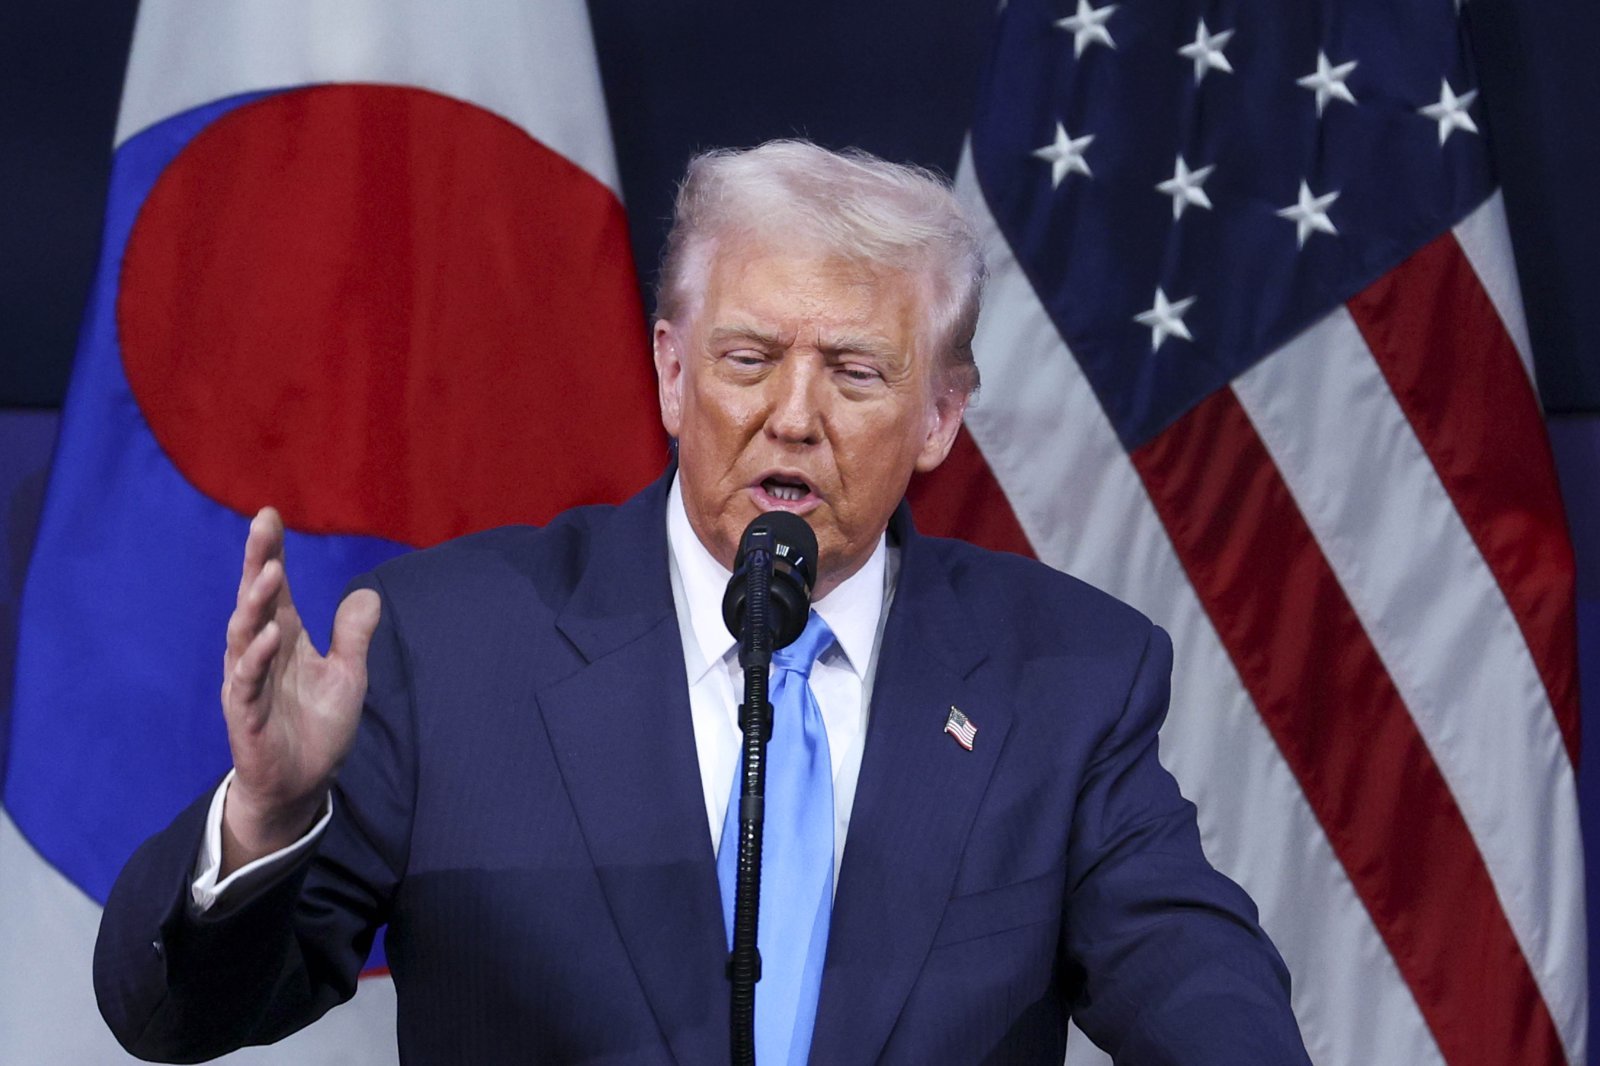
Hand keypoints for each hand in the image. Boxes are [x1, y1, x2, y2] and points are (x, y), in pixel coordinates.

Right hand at [218, 507, 380, 874]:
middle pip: (255, 601)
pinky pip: (246, 682)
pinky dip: (256, 658)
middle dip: (257, 562)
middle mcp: (261, 654)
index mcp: (285, 640)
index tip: (270, 515)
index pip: (277, 590)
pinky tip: (270, 636)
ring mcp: (249, 683)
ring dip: (256, 604)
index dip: (272, 554)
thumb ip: (353, 636)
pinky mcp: (246, 716)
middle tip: (261, 525)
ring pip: (244, 635)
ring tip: (269, 572)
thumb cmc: (317, 728)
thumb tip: (369, 594)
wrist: (300, 786)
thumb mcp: (347, 676)